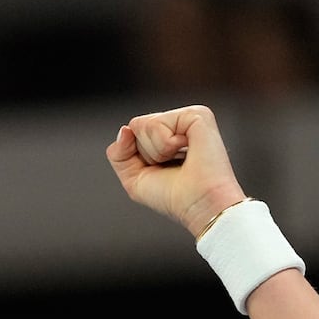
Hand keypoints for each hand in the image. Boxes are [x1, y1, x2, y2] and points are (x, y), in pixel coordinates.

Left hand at [105, 104, 247, 238]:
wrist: (199, 204)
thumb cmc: (174, 197)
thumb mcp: (133, 178)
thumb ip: (118, 153)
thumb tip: (125, 129)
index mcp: (166, 136)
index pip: (131, 134)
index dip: (136, 158)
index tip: (161, 170)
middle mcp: (177, 124)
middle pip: (134, 127)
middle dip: (145, 154)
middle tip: (172, 165)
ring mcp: (187, 117)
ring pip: (141, 125)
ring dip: (156, 151)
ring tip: (180, 160)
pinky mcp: (196, 114)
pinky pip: (156, 124)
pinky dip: (165, 145)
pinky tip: (187, 151)